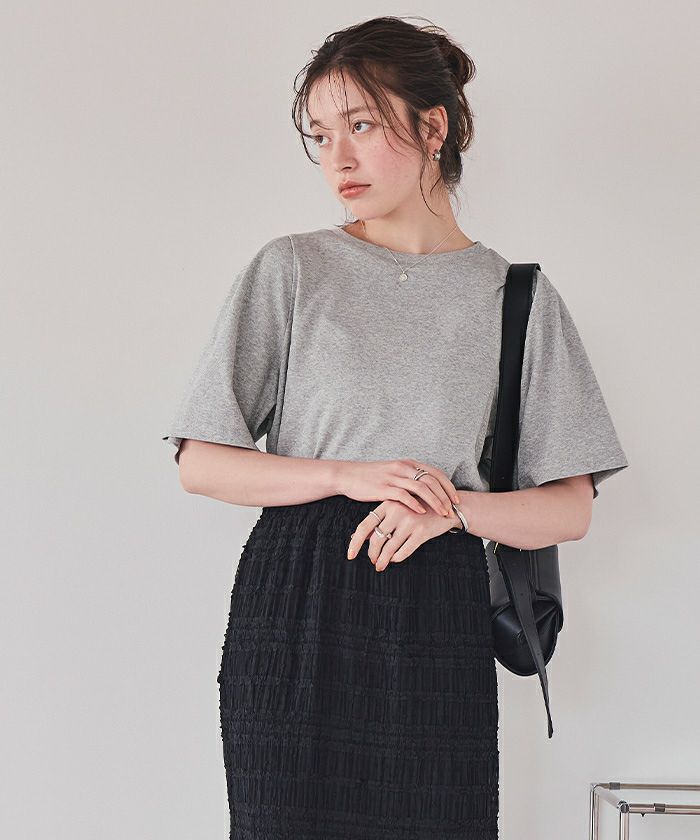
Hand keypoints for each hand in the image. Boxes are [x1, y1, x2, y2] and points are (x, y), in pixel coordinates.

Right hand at [336, 458, 459, 517]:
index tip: (456, 499)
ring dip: (435, 501)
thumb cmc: (371, 477)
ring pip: (421, 488)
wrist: (348, 475)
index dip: (448, 486)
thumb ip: (409, 478)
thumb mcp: (394, 473)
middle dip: (445, 496)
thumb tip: (426, 490)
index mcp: (408, 464)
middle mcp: (403, 468)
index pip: (435, 473)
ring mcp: (394, 477)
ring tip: (442, 513)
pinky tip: (421, 513)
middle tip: (453, 510)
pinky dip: (415, 504)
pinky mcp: (383, 487)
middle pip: (432, 481)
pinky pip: (404, 495)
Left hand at [347, 498, 461, 570]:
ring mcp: (409, 521)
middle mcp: (397, 511)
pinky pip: (404, 551)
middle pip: (376, 539)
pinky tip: (394, 559)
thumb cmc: (417, 507)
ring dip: (382, 560)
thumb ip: (377, 521)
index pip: (364, 526)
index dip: (354, 543)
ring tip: (380, 566)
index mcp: (387, 504)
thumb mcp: (396, 508)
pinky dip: (396, 558)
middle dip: (372, 554)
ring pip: (389, 548)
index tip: (350, 556)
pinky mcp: (421, 532)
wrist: (446, 505)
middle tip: (372, 561)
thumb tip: (355, 537)